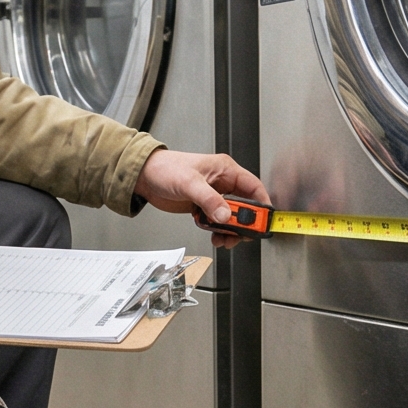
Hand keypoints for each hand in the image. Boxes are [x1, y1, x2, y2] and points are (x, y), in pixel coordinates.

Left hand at [135, 149, 269, 247]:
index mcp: (225, 170)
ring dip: (230, 230)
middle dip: (244, 223)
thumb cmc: (165, 168)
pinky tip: (214, 235)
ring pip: (232, 217)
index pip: (253, 187)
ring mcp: (214, 196)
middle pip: (245, 206)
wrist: (145, 177)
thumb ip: (209, 200)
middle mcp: (223, 183)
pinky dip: (218, 231)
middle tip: (240, 235)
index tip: (263, 221)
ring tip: (223, 239)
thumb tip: (225, 216)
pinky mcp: (204, 206)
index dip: (262, 204)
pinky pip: (218, 221)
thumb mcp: (189, 183)